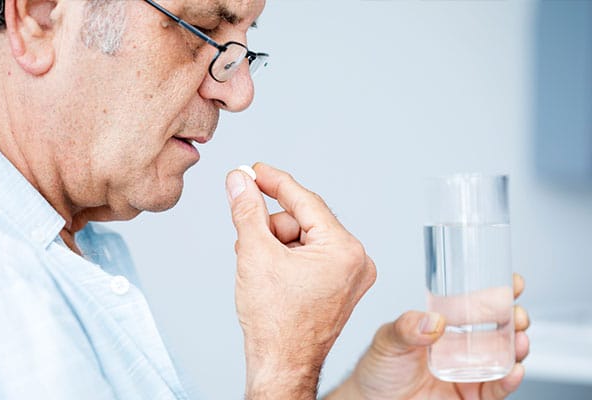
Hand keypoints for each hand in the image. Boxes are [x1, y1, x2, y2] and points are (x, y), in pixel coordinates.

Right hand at [226, 163, 376, 398]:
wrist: (281, 366)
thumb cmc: (275, 323)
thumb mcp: (255, 255)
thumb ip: (247, 210)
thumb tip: (239, 181)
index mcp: (345, 251)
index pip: (306, 201)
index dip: (276, 182)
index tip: (255, 170)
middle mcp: (356, 261)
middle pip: (304, 220)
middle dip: (271, 227)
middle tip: (247, 239)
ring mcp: (351, 276)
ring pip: (305, 238)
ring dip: (276, 244)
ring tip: (258, 265)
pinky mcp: (341, 286)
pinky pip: (311, 256)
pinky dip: (287, 257)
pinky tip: (270, 273)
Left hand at [326, 274, 529, 399]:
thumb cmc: (380, 367)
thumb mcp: (388, 338)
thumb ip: (407, 327)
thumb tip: (433, 321)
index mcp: (446, 324)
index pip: (477, 304)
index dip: (499, 292)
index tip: (514, 282)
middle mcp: (462, 346)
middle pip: (500, 328)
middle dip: (515, 318)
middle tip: (515, 314)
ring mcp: (469, 370)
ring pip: (505, 357)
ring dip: (519, 347)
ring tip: (519, 340)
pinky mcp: (471, 396)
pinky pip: (496, 389)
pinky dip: (509, 380)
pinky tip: (515, 370)